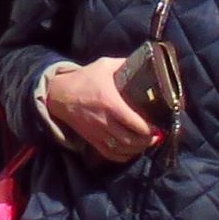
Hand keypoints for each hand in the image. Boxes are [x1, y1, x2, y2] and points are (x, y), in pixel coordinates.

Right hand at [44, 58, 162, 162]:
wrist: (59, 95)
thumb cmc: (84, 79)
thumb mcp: (104, 65)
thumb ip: (125, 64)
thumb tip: (146, 63)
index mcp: (110, 102)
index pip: (134, 122)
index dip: (149, 129)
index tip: (159, 127)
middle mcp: (104, 120)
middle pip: (130, 140)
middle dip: (146, 141)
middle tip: (156, 136)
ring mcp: (97, 132)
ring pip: (122, 149)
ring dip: (137, 149)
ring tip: (146, 143)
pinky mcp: (92, 140)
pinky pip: (109, 154)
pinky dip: (123, 156)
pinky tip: (131, 151)